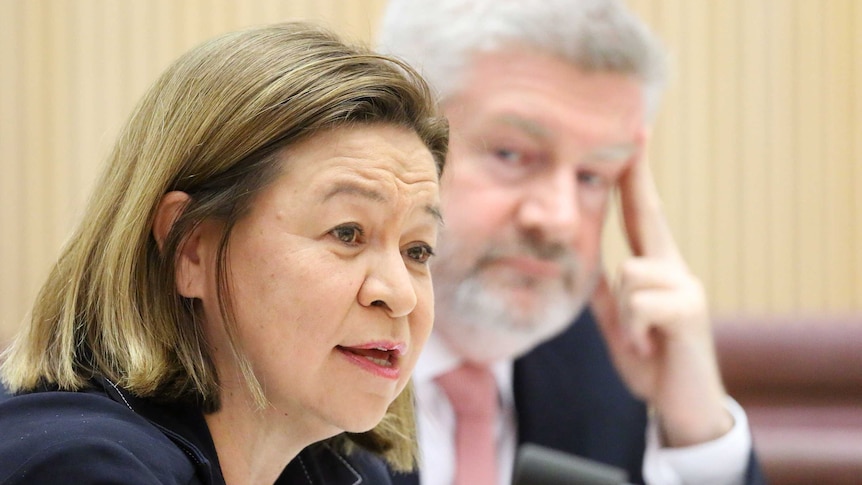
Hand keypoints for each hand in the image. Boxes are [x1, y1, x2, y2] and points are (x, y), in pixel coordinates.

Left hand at [590, 150, 732, 446]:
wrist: (681, 403)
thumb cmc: (651, 358)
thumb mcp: (620, 321)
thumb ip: (608, 292)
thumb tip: (588, 264)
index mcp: (657, 267)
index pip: (642, 212)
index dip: (636, 175)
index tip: (636, 133)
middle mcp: (676, 267)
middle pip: (647, 215)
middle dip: (639, 175)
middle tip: (636, 130)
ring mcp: (686, 286)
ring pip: (630, 273)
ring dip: (624, 315)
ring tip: (640, 339)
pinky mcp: (689, 310)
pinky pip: (640, 303)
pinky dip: (633, 330)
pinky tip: (648, 347)